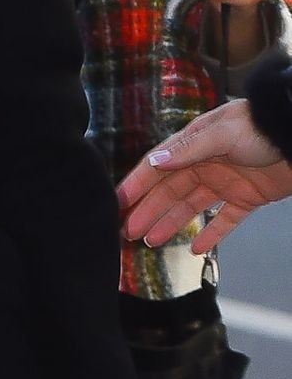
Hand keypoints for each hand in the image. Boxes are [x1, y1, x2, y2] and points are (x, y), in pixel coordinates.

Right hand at [117, 101, 291, 248]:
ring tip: (150, 241)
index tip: (116, 203)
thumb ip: (188, 150)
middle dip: (147, 211)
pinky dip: (210, 234)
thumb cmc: (261, 129)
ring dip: (170, 223)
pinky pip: (224, 220)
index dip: (136, 185)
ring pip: (190, 207)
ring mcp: (225, 182)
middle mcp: (204, 163)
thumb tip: (153, 161)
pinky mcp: (246, 198)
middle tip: (126, 231)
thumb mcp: (222, 134)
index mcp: (194, 144)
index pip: (157, 168)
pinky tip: (195, 249)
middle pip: (169, 191)